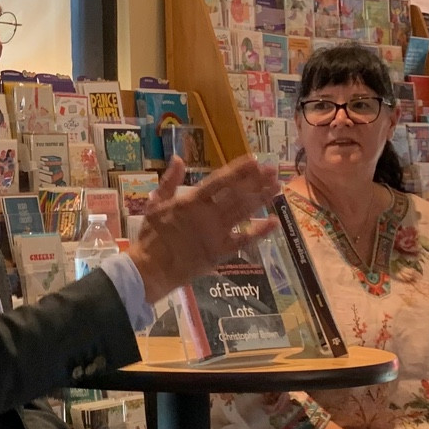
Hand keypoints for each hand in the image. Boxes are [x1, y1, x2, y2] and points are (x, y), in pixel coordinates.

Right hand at [131, 155, 282, 302]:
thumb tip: (178, 158)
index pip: (220, 181)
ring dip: (261, 199)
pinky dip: (259, 232)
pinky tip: (274, 222)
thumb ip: (169, 182)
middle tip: (273, 170)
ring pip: (243, 213)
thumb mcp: (154, 205)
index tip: (254, 160)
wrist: (151, 270)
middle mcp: (207, 215)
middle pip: (237, 194)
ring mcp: (216, 234)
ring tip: (277, 187)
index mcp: (191, 201)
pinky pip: (244, 241)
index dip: (238, 170)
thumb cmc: (151, 237)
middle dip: (256, 181)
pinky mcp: (221, 252)